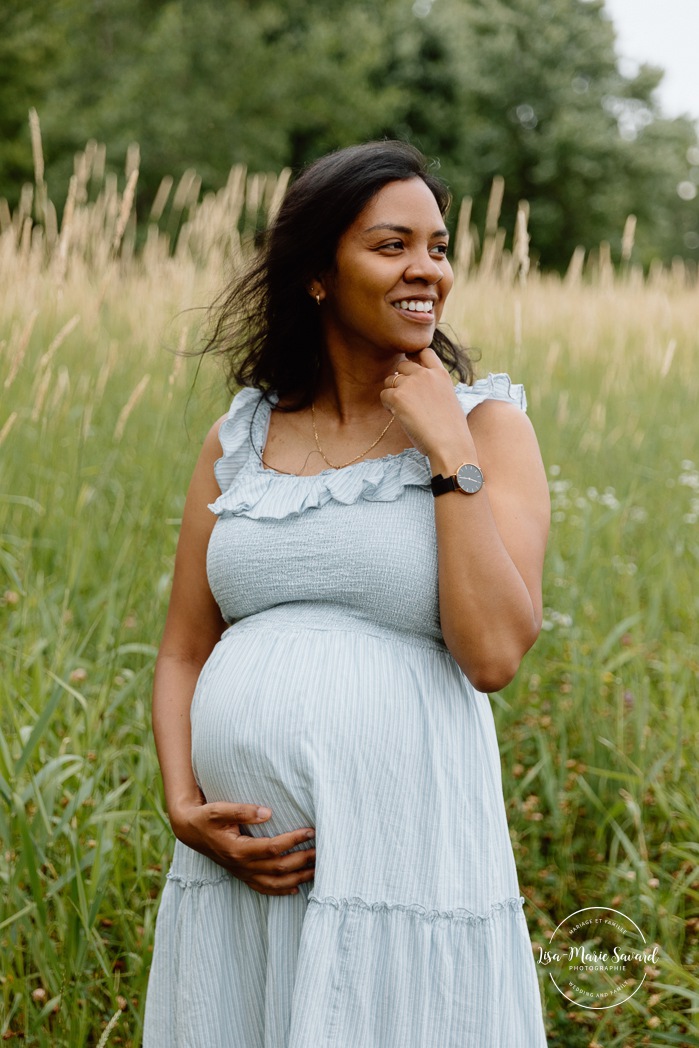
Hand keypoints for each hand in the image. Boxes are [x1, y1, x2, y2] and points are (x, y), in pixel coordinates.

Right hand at [170, 800, 315, 895]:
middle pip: (278, 868)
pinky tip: (296, 889)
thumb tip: (268, 812)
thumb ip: (242, 810)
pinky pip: (264, 889)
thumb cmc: (206, 817)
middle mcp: (242, 865)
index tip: (310, 830)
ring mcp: (242, 873)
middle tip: (322, 851)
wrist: (191, 831)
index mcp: (238, 849)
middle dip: (302, 860)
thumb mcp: (219, 809)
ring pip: (275, 883)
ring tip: (317, 870)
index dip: (293, 840)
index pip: (272, 848)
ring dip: (298, 878)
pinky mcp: (242, 876)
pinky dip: (281, 891)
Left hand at [379, 347, 471, 459]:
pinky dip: (387, 406)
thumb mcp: (448, 400)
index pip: (424, 352)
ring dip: (392, 393)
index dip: (414, 359)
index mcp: (441, 374)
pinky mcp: (398, 396)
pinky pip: (384, 395)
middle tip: (406, 400)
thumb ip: (434, 388)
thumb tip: (415, 389)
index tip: (411, 372)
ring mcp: (411, 383)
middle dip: (400, 380)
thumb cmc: (451, 431)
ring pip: (390, 380)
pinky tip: (399, 417)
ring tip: (403, 411)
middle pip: (402, 365)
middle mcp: (426, 374)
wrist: (450, 444)